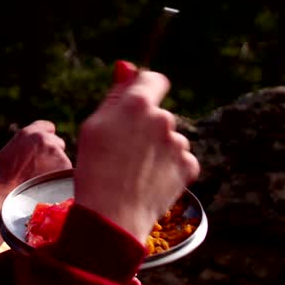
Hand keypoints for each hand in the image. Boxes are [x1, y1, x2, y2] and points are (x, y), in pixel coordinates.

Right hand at [0, 120, 71, 191]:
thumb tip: (34, 145)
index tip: (47, 146)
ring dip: (56, 166)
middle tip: (42, 168)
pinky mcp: (65, 166)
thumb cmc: (4, 178)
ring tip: (42, 179)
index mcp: (27, 133)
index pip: (48, 126)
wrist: (8, 196)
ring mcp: (56, 152)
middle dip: (53, 153)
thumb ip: (25, 144)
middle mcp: (44, 138)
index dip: (48, 136)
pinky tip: (49, 185)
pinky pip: (66, 171)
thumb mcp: (9, 152)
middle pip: (57, 142)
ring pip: (62, 158)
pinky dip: (60, 178)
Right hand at [74, 61, 199, 241]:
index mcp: (137, 104)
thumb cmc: (95, 170)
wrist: (112, 217)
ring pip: (170, 139)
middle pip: (159, 114)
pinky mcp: (189, 167)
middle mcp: (164, 119)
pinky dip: (169, 168)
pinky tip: (150, 181)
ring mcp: (179, 144)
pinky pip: (181, 159)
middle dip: (146, 127)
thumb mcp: (94, 126)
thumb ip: (116, 94)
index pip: (153, 78)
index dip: (145, 89)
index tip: (137, 103)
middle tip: (123, 152)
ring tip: (134, 172)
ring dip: (157, 149)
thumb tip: (126, 66)